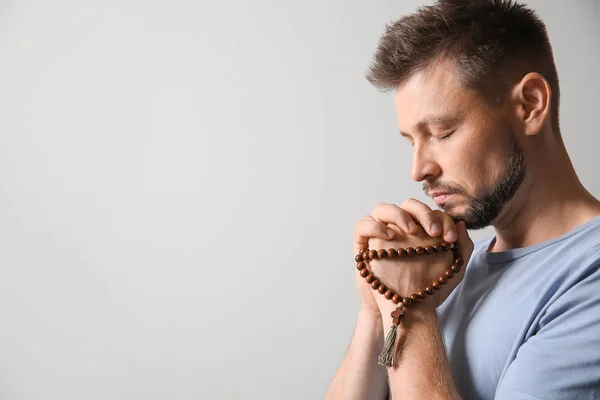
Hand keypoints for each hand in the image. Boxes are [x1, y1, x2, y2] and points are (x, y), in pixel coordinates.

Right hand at [359, 200, 473, 318]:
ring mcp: (383, 234)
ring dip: (399, 215)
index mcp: (423, 230)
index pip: (431, 212)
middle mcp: (403, 229)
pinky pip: (364, 225)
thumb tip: (461, 223)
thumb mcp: (454, 270)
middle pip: (410, 205)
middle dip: (424, 214)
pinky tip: (391, 236)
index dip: (442, 220)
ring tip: (412, 230)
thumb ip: (463, 246)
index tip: (450, 238)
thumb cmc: (431, 289)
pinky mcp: (367, 244)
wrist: (407, 309)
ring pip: (384, 209)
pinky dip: (376, 226)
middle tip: (434, 232)